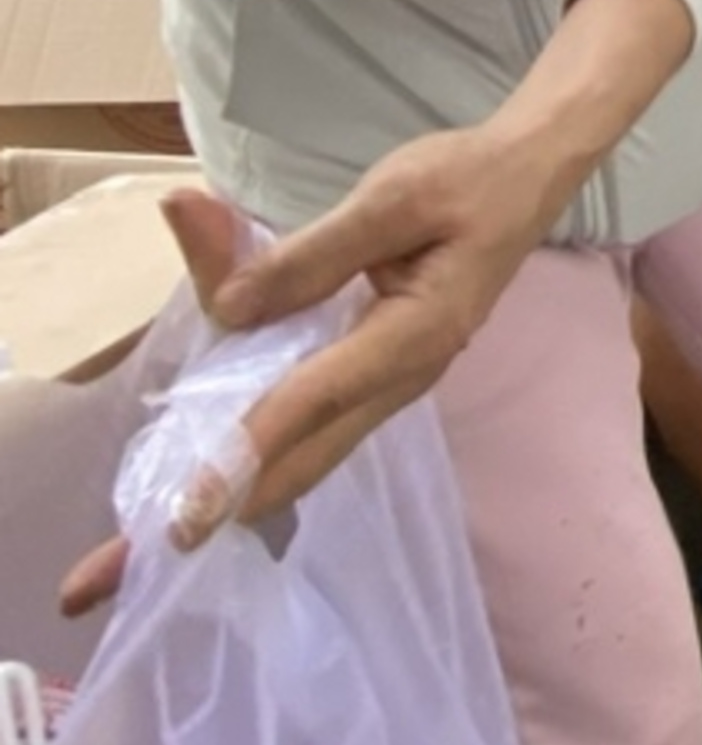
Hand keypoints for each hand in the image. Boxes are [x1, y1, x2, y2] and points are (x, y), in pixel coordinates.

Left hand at [57, 126, 563, 614]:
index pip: (310, 401)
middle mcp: (404, 376)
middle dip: (222, 511)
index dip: (241, 454)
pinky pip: (311, 422)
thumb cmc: (466, 179)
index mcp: (414, 335)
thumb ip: (309, 254)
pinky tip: (213, 461)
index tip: (183, 518)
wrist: (526, 177)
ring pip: (307, 451)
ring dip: (237, 487)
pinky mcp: (379, 370)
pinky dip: (258, 447)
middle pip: (304, 459)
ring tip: (155, 536)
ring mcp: (394, 380)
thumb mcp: (391, 197)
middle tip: (132, 567)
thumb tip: (229, 310)